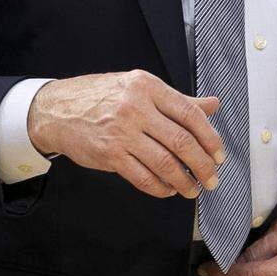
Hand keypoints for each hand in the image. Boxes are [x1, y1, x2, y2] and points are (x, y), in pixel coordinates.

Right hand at [27, 70, 222, 199]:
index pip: (189, 113)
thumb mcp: (140, 87)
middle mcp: (135, 107)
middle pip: (181, 141)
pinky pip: (144, 177)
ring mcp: (122, 132)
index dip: (210, 137)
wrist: (58, 110)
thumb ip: (178, 100)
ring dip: (185, 180)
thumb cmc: (102, 96)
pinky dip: (161, 187)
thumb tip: (213, 105)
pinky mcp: (110, 155)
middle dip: (202, 164)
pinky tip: (169, 189)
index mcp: (147, 86)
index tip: (219, 153)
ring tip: (194, 188)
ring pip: (165, 163)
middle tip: (212, 177)